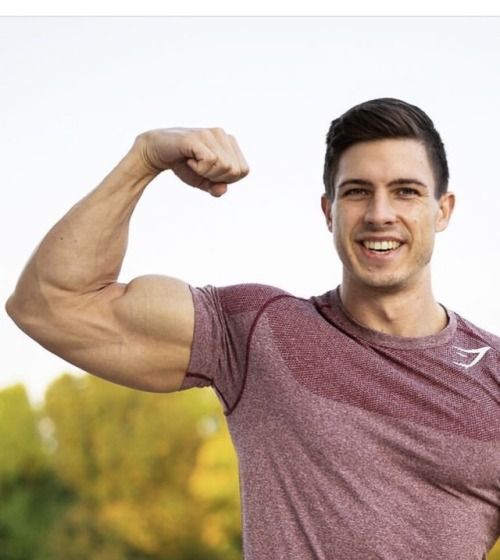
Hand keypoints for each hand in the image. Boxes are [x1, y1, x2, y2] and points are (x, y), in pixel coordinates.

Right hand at [134, 127, 248, 196]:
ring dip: (207, 173)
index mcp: (229, 142)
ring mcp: (210, 134)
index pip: (244, 170)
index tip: (210, 173)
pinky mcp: (198, 137)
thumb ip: (216, 187)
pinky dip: (199, 169)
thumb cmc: (184, 166)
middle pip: (236, 170)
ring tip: (194, 163)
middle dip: (218, 178)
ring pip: (225, 166)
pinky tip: (189, 160)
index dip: (227, 180)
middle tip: (200, 169)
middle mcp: (222, 134)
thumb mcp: (203, 181)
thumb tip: (223, 189)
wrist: (157, 152)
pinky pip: (210, 162)